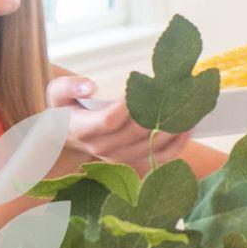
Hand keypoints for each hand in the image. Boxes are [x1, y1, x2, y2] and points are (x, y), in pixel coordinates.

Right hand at [46, 76, 190, 171]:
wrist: (66, 136)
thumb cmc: (65, 109)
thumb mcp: (57, 94)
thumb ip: (69, 87)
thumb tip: (89, 86)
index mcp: (84, 130)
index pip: (110, 120)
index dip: (129, 105)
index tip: (145, 85)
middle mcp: (103, 148)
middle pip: (137, 132)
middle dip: (159, 110)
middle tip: (177, 89)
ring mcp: (120, 158)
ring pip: (152, 144)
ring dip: (173, 126)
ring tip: (189, 105)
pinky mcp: (133, 163)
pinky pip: (160, 157)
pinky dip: (178, 143)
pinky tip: (189, 127)